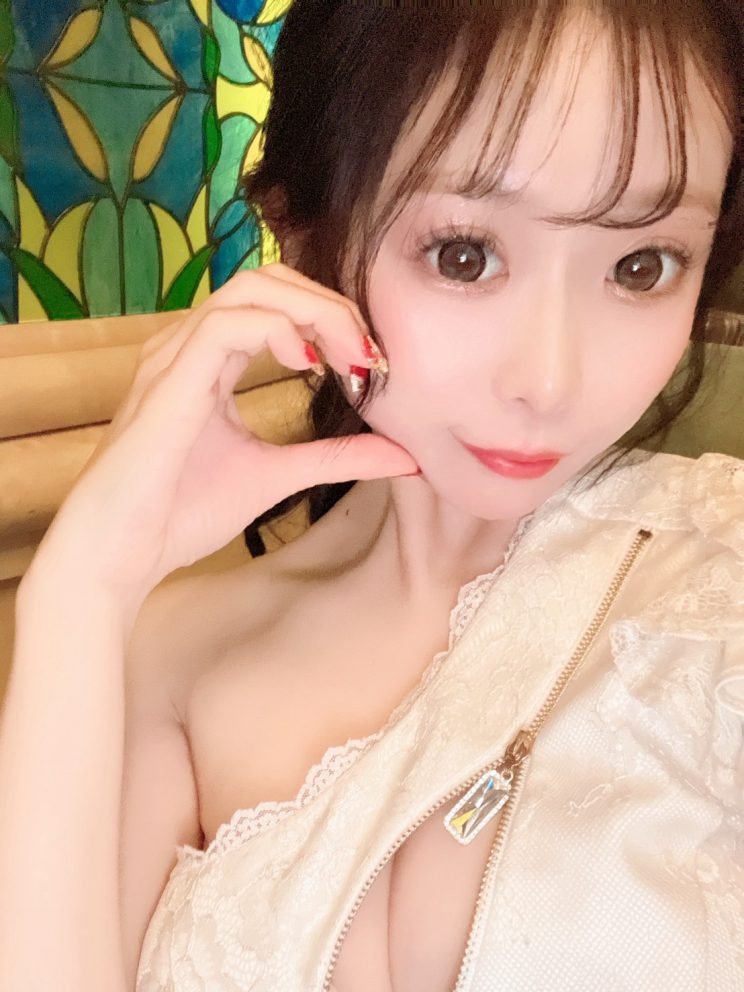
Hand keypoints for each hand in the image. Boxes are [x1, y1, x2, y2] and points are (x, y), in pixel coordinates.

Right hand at [27, 263, 417, 606]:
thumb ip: (339, 458)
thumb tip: (406, 456)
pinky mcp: (169, 380)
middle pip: (269, 279)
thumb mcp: (280, 475)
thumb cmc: (181, 513)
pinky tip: (308, 365)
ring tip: (349, 359)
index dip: (333, 320)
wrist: (121, 553)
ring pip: (251, 287)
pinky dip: (277, 330)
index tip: (371, 367)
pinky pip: (225, 324)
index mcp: (210, 360)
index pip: (277, 302)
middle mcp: (190, 345)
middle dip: (332, 306)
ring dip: (315, 313)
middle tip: (369, 356)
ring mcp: (175, 356)